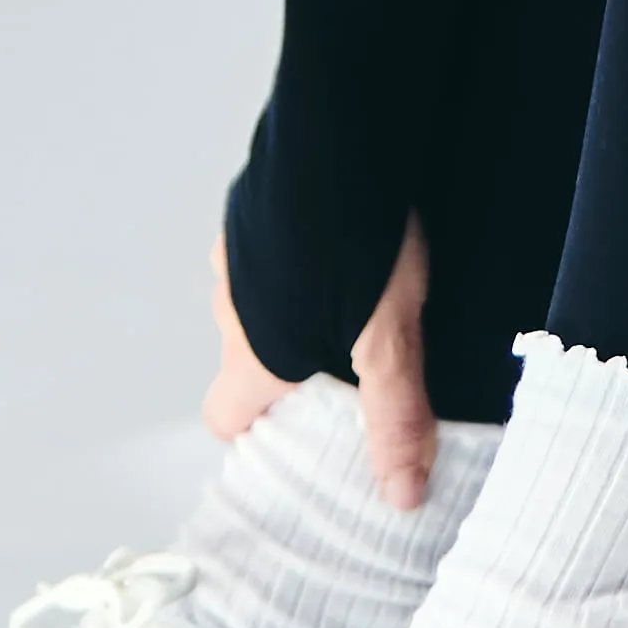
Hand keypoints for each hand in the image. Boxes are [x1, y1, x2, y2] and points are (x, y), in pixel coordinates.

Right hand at [203, 202, 441, 504]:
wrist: (339, 130)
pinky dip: (299, 249)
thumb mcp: (391, 340)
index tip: (301, 432)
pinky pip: (268, 243)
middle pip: (247, 355)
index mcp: (254, 351)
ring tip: (362, 288)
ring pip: (258, 295)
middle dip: (292, 362)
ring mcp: (236, 247)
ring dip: (296, 300)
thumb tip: (403, 497)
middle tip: (355, 358)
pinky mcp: (255, 201)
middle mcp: (230, 302)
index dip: (257, 429)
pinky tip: (349, 234)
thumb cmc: (356, 239)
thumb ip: (395, 416)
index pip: (224, 416)